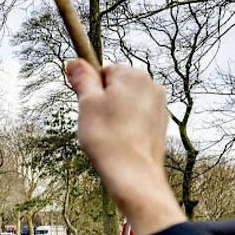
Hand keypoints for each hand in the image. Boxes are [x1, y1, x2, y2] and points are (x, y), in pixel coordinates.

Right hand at [66, 60, 186, 234]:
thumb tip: (74, 61)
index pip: (104, 71)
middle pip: (117, 86)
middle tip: (95, 123)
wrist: (132, 172)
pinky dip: (127, 125)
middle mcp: (151, 85)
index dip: (91, 89)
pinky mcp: (160, 124)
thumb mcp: (87, 103)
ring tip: (108, 134)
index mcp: (133, 75)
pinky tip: (120, 140)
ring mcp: (159, 105)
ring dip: (115, 114)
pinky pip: (137, 117)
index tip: (86, 106)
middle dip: (103, 101)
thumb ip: (82, 78)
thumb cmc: (107, 137)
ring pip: (127, 102)